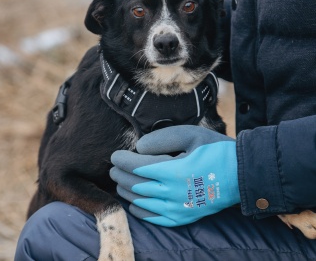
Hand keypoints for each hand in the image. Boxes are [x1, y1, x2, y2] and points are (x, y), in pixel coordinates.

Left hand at [110, 125, 239, 226]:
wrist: (241, 174)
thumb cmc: (215, 150)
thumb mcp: (190, 134)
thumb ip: (162, 138)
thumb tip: (139, 147)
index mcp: (174, 171)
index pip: (137, 167)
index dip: (122, 161)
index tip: (114, 155)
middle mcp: (173, 194)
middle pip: (136, 186)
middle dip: (120, 177)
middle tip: (112, 168)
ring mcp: (178, 209)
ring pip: (142, 203)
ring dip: (126, 193)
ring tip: (120, 183)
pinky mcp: (184, 217)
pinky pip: (155, 219)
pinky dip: (140, 211)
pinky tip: (135, 204)